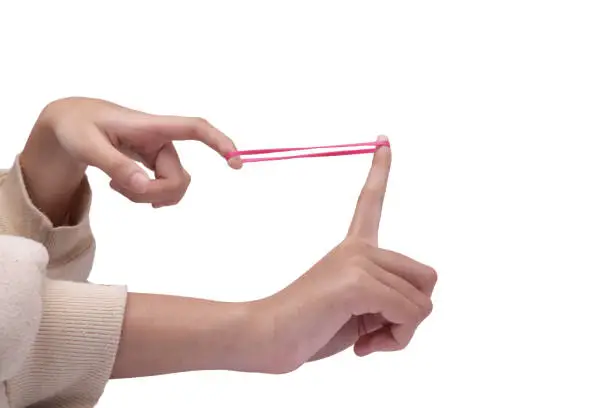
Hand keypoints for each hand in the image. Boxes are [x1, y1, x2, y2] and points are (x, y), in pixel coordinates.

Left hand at [22, 97, 240, 214]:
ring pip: (172, 188)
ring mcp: (159, 154)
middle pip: (178, 178)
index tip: (235, 162)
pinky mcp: (154, 164)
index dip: (219, 143)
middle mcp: (163, 141)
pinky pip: (162, 189)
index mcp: (152, 126)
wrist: (71, 124)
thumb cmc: (77, 127)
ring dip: (146, 196)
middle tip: (118, 189)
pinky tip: (126, 187)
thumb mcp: (88, 145)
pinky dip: (145, 196)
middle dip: (153, 194)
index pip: (195, 129)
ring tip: (117, 184)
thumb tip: (143, 186)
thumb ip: (116, 164)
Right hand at [250, 136, 436, 373]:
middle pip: (427, 279)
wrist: (266, 338)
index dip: (379, 171)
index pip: (369, 202)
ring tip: (366, 339)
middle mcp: (358, 248)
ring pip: (422, 303)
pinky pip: (409, 314)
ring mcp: (358, 260)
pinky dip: (396, 340)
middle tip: (377, 331)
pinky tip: (362, 347)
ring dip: (402, 333)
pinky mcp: (358, 281)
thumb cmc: (309, 329)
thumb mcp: (358, 311)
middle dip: (411, 315)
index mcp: (353, 248)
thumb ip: (386, 299)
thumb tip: (420, 306)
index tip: (384, 140)